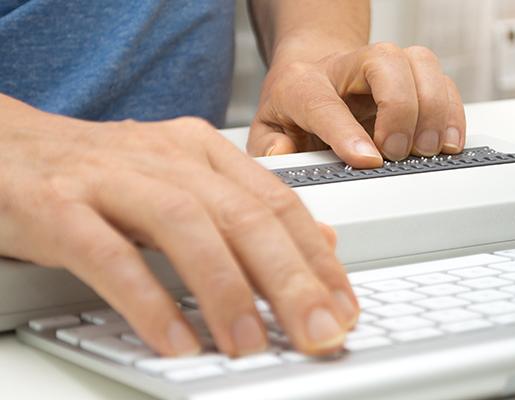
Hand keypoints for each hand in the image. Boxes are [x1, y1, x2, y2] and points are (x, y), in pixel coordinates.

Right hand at [0, 96, 358, 356]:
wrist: (8, 147)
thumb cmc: (101, 173)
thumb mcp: (184, 181)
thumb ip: (248, 209)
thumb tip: (318, 242)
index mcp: (201, 151)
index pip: (277, 202)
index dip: (317, 257)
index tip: (343, 304)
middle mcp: (165, 158)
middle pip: (244, 216)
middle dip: (290, 279)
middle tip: (319, 331)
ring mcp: (111, 179)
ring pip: (186, 228)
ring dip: (226, 291)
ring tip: (251, 345)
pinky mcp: (59, 207)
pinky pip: (111, 256)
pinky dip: (149, 302)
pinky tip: (176, 341)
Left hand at [247, 43, 465, 167]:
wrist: (313, 75)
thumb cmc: (294, 107)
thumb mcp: (268, 131)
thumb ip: (269, 147)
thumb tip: (283, 153)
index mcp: (303, 82)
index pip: (324, 102)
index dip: (346, 132)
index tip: (367, 160)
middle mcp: (347, 65)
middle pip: (383, 61)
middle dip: (399, 109)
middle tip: (397, 152)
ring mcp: (383, 67)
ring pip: (420, 62)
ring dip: (433, 108)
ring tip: (429, 149)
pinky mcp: (412, 76)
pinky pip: (443, 81)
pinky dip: (452, 112)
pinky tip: (447, 142)